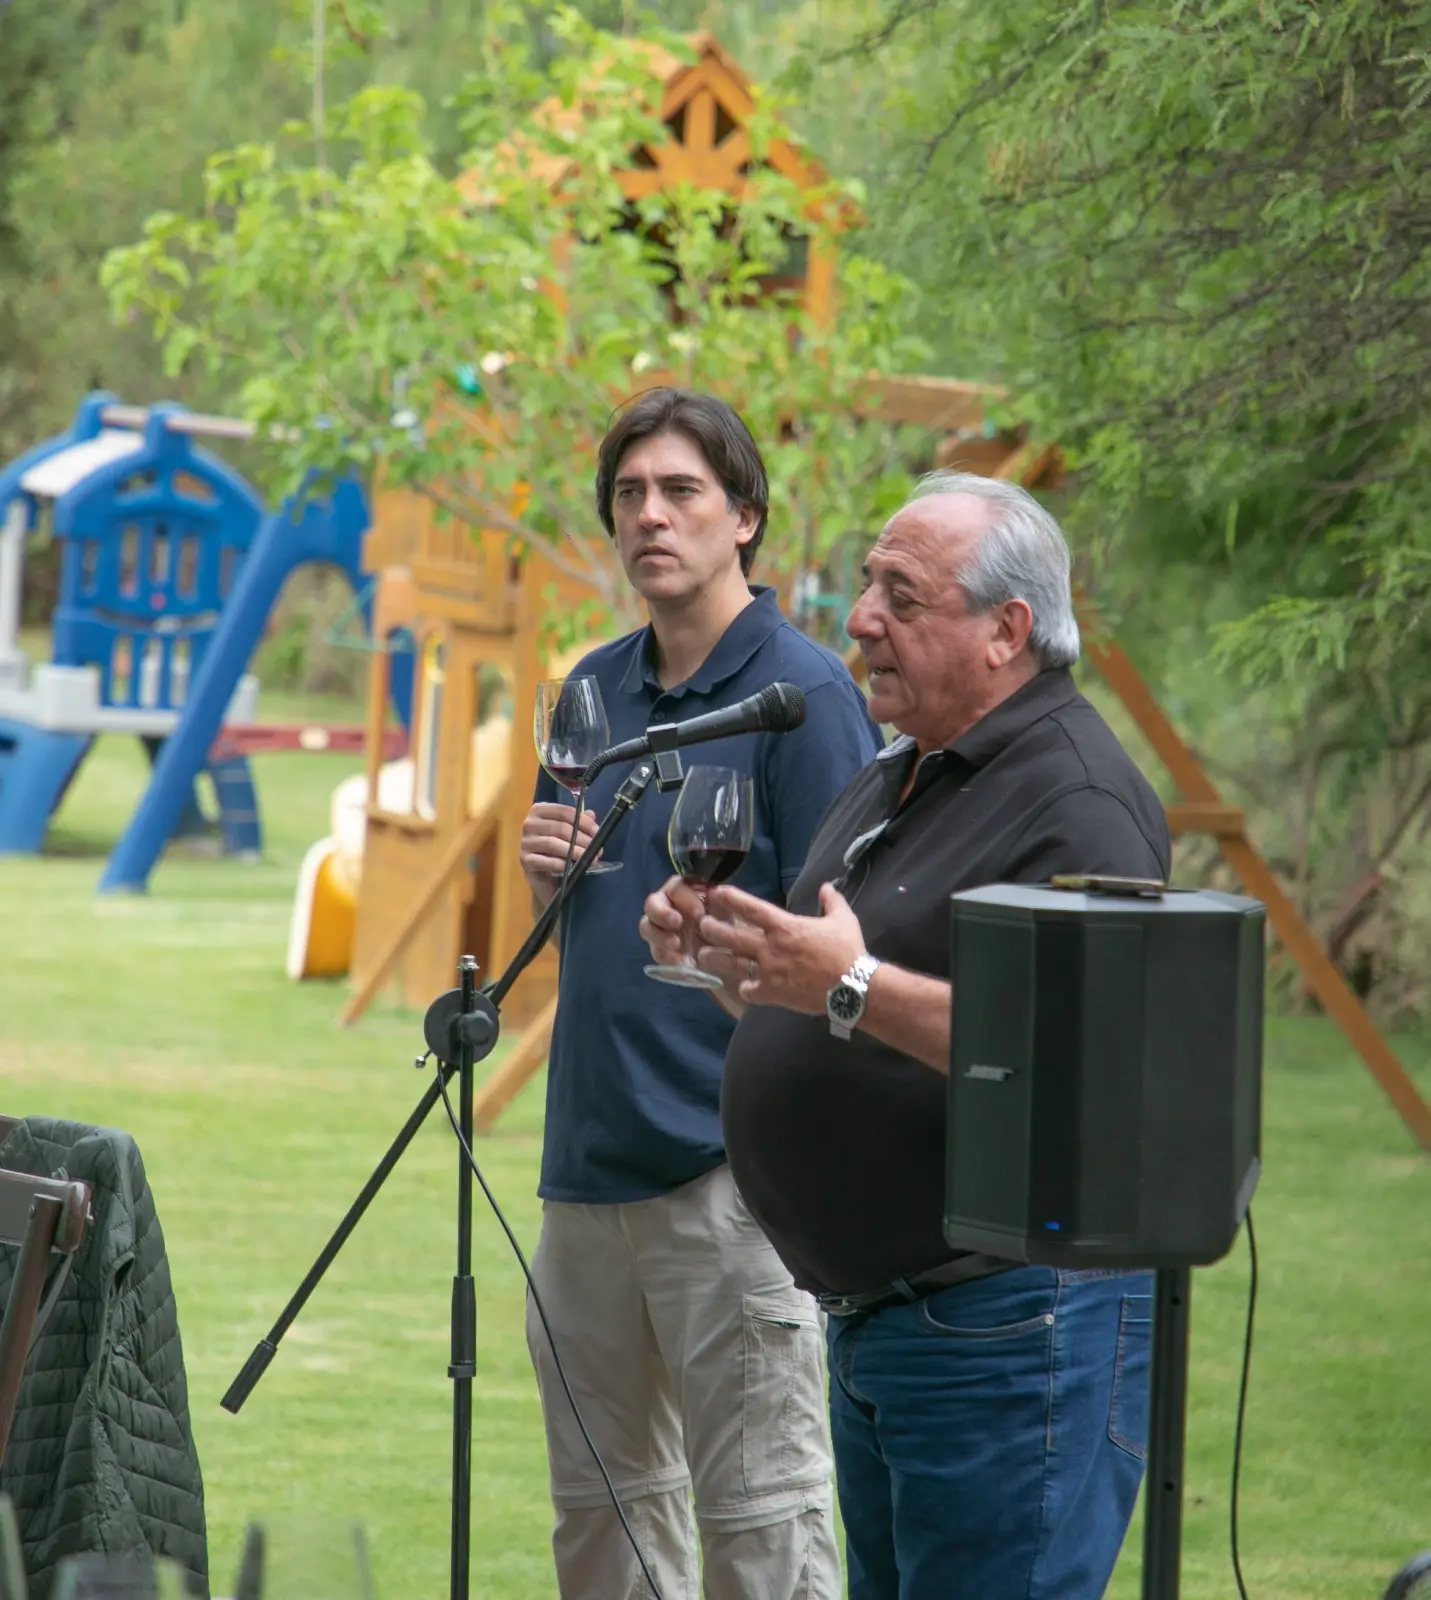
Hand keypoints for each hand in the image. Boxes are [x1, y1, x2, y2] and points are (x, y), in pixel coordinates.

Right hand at [520, 802, 598, 893]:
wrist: (545, 878)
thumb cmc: (558, 850)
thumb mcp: (570, 834)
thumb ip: (580, 822)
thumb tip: (591, 815)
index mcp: (540, 811)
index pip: (564, 811)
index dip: (583, 821)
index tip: (596, 832)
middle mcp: (529, 824)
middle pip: (560, 827)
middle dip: (581, 838)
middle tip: (597, 848)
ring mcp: (525, 842)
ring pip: (552, 843)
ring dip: (574, 851)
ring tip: (588, 857)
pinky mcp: (525, 860)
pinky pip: (547, 861)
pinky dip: (562, 864)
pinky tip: (573, 867)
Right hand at [639, 876, 744, 986]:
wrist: (735, 954)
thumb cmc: (732, 925)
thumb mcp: (731, 910)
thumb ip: (722, 899)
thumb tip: (712, 893)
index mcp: (686, 892)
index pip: (676, 887)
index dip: (684, 898)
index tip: (699, 913)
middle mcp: (669, 906)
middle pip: (652, 903)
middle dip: (662, 913)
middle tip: (677, 923)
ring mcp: (662, 929)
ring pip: (646, 926)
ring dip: (659, 935)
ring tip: (677, 945)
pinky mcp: (661, 949)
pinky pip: (655, 951)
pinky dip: (665, 955)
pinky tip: (678, 962)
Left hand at [700, 882, 866, 1012]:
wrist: (851, 988)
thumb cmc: (847, 951)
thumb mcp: (843, 919)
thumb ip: (832, 901)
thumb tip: (827, 886)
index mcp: (784, 926)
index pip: (750, 908)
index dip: (731, 899)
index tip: (717, 893)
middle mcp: (770, 947)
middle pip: (731, 936)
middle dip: (712, 929)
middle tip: (702, 925)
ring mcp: (768, 972)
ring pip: (732, 964)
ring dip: (715, 959)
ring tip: (702, 956)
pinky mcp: (772, 993)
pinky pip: (749, 991)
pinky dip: (745, 989)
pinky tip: (744, 988)